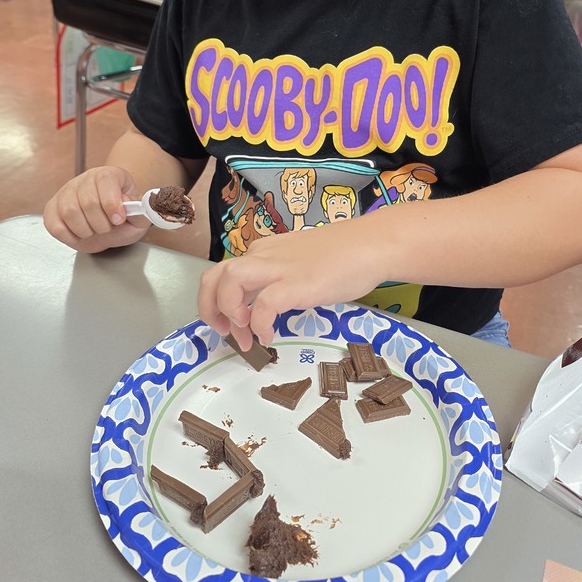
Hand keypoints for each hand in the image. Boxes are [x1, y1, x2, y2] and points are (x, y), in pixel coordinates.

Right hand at [43, 166, 150, 252]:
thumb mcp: (139, 218)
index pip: (105, 181)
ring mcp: (66, 193)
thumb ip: (141, 213)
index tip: (119, 219)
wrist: (109, 224)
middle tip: (108, 228)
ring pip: (69, 212)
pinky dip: (69, 236)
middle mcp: (85, 180)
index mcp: (109, 175)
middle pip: (88, 201)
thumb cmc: (123, 218)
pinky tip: (81, 234)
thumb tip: (129, 205)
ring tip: (94, 231)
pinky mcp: (52, 209)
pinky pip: (55, 225)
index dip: (112, 203)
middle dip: (101, 224)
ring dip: (86, 230)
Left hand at [198, 221, 384, 348]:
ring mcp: (280, 269)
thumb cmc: (343, 255)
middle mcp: (264, 257)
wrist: (372, 245)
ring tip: (244, 334)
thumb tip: (268, 305)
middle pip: (214, 276)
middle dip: (209, 308)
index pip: (223, 272)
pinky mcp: (298, 284)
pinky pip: (264, 306)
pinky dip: (259, 325)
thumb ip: (280, 277)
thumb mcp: (299, 262)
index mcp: (264, 252)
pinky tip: (269, 337)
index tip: (231, 325)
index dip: (217, 301)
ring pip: (231, 282)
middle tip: (224, 333)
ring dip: (229, 312)